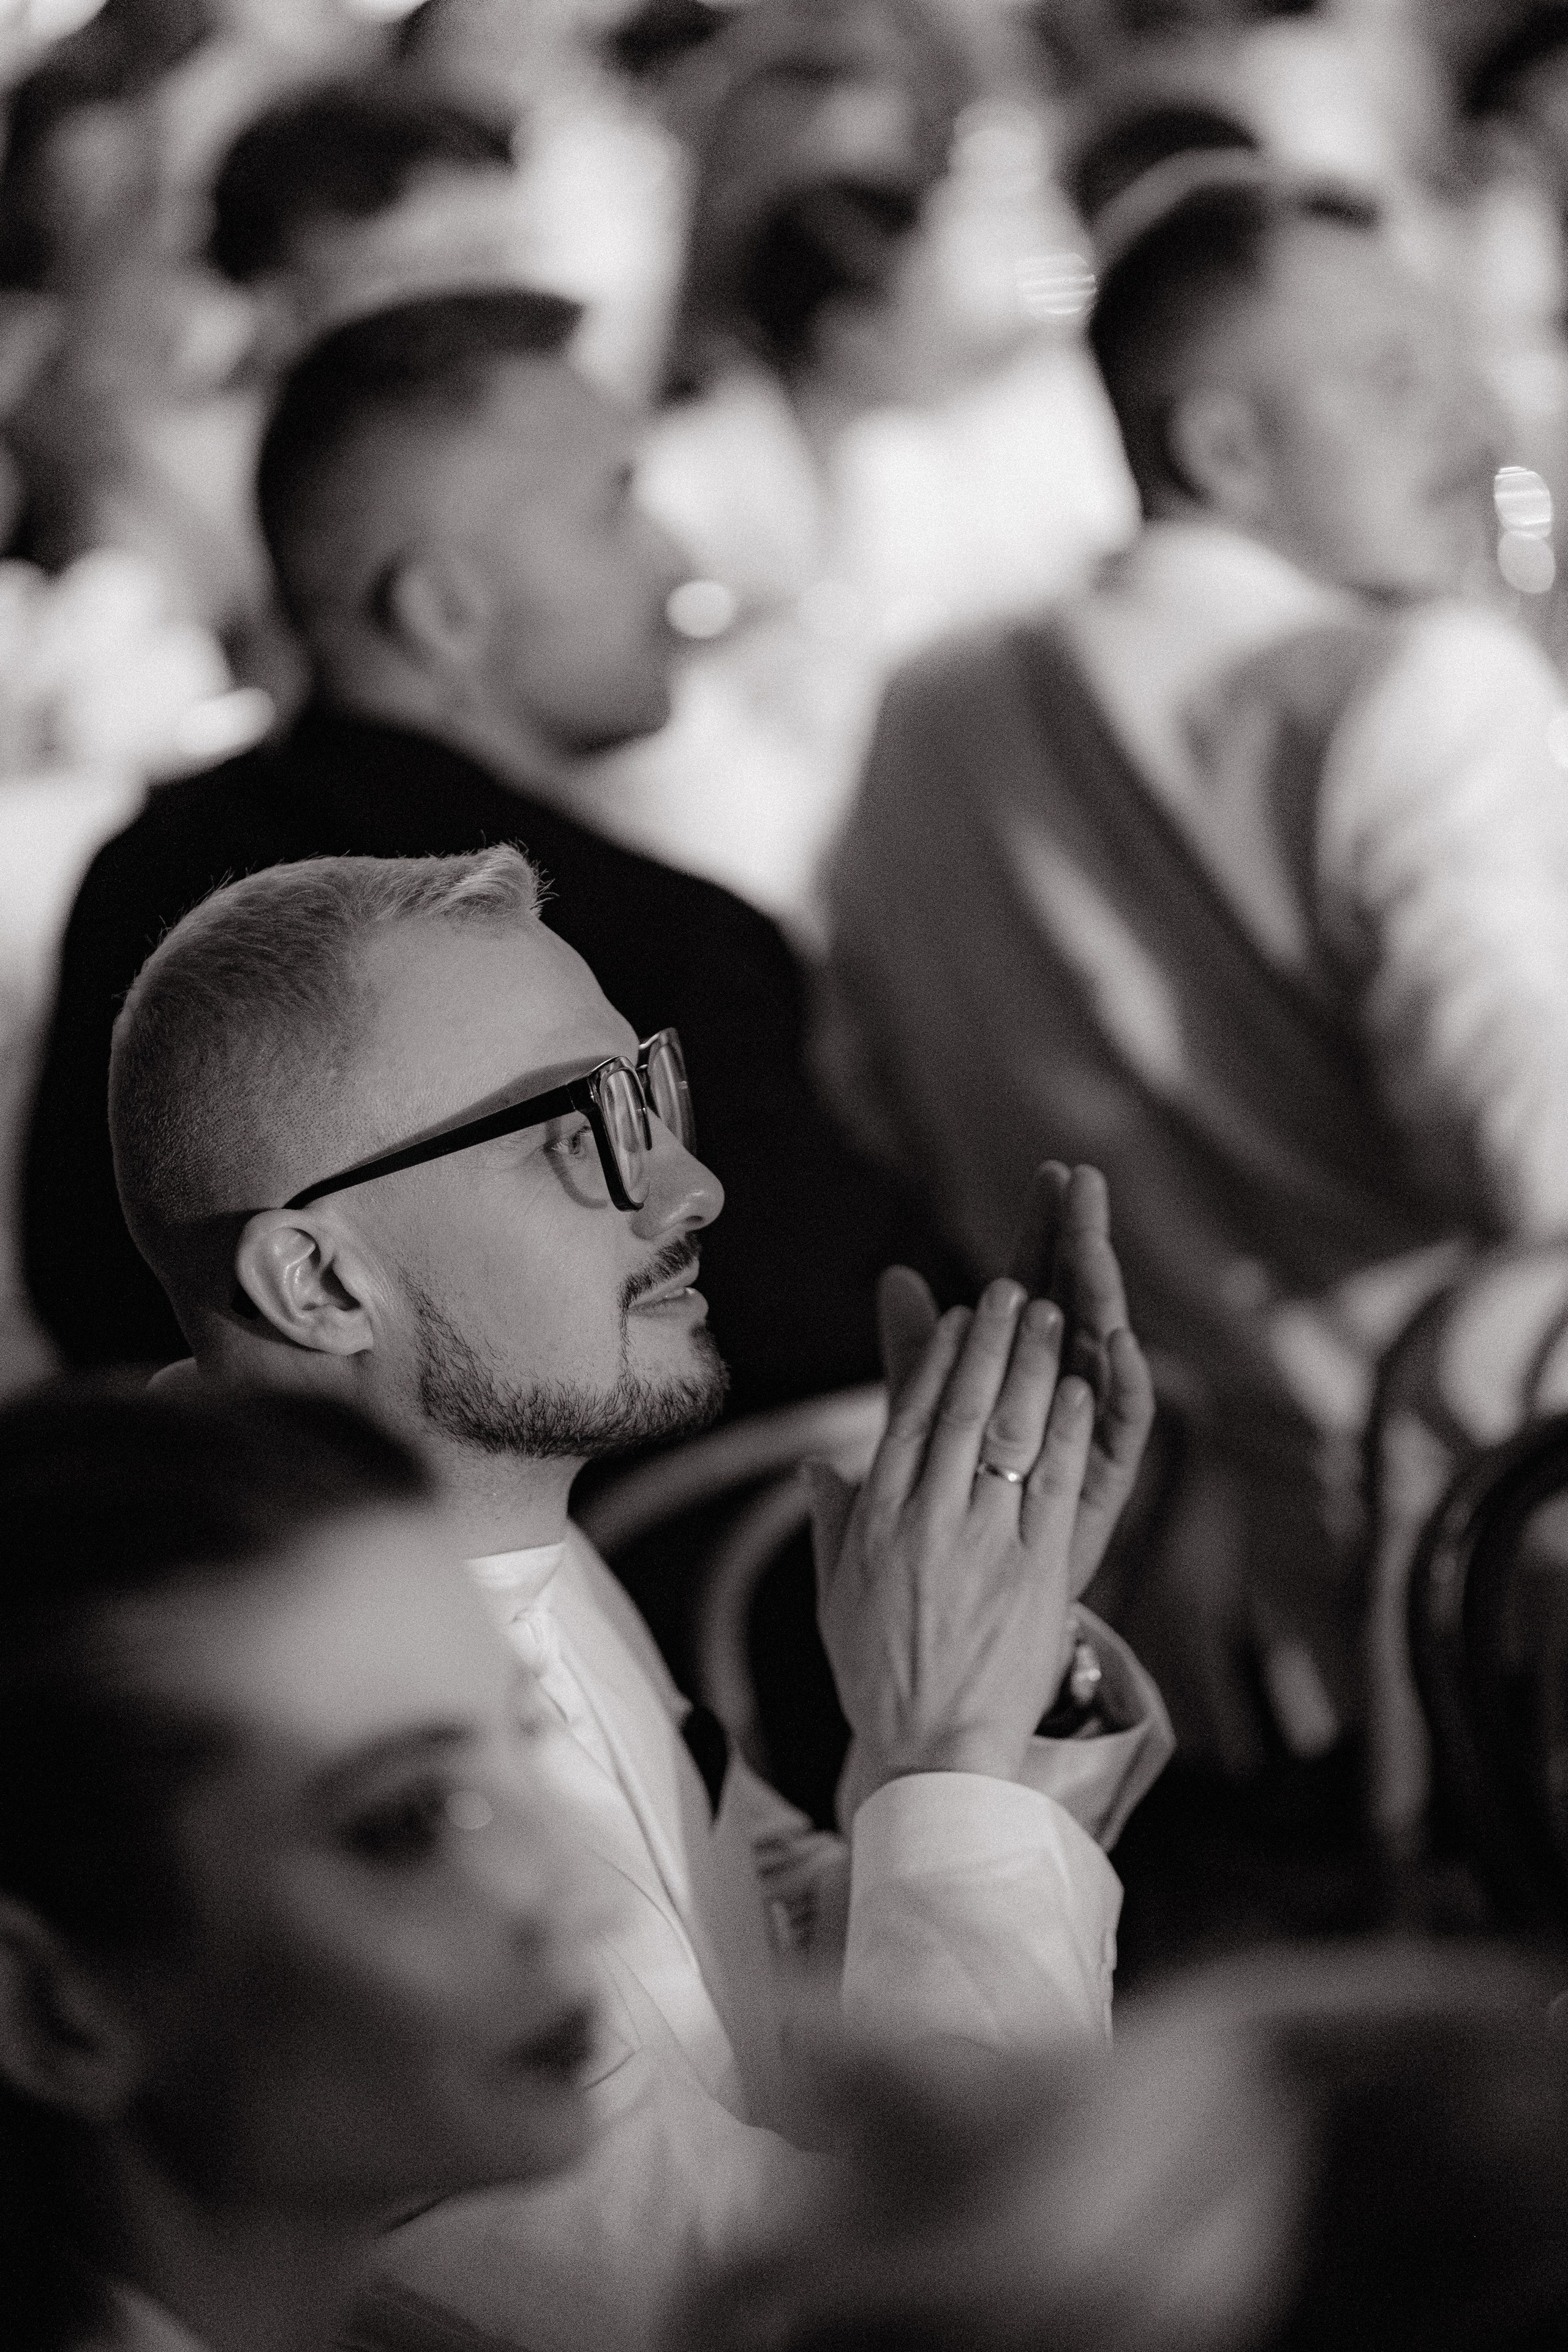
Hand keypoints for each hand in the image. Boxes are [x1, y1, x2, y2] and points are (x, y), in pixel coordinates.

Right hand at [810, 1279, 1096, 1812]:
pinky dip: (1067, 1432)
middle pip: (964, 1408)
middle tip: (1012, 1290)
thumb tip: (815, 1468)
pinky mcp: (1038, 1573)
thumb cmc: (883, 1677)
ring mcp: (986, 1544)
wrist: (935, 1751)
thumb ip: (832, 1523)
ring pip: (1012, 1434)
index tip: (958, 1316)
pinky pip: (1054, 1486)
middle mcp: (930, 1521)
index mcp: (880, 1520)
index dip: (938, 1358)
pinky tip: (1080, 1390)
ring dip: (1033, 1367)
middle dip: (990, 1341)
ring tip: (1053, 1316)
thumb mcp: (836, 1596)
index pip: (911, 1417)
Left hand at [872, 1163, 1153, 1599]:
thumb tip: (894, 1277)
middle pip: (1074, 1304)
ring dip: (1100, 1298)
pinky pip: (1119, 1430)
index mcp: (1022, 1376)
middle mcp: (1063, 1397)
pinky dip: (1120, 1385)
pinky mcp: (1100, 1484)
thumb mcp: (930, 1425)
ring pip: (1098, 1355)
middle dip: (1079, 1241)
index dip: (1041, 1231)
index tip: (1050, 1172)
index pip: (1035, 1286)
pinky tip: (1118, 1344)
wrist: (970, 1627)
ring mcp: (1085, 1439)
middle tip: (1086, 1180)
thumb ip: (916, 1354)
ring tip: (1093, 1246)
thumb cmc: (958, 1520)